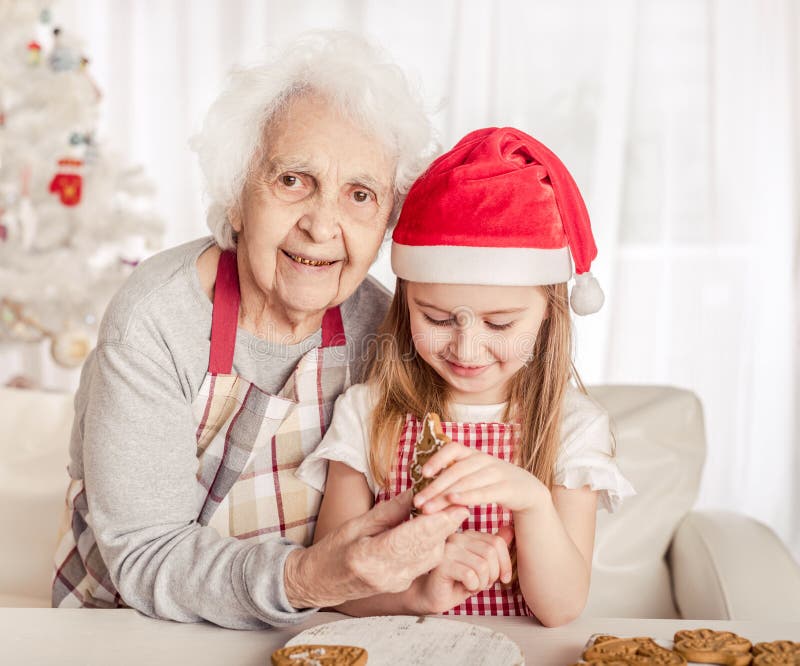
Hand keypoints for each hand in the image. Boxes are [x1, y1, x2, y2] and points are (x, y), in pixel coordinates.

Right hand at [284, 490, 468, 608]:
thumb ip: (389, 511)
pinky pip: (425, 563)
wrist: (320, 581)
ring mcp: (396, 583)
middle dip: (446, 525)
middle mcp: (387, 575)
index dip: (437, 522)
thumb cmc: (333, 549)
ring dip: (442, 534)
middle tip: (459, 502)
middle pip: (427, 549)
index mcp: (370, 557)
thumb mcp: (357, 524)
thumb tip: (415, 493)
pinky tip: (434, 528)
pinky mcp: (402, 585)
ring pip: (431, 557)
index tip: (455, 505)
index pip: (411, 539)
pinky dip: (434, 544)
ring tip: (448, 511)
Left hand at [412, 440, 548, 515]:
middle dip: (434, 486)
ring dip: (445, 495)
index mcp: (473, 454)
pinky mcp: (507, 488)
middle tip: (418, 501)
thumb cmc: (493, 484)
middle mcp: (484, 460)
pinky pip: (484, 492)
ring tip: (429, 508)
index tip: (422, 473)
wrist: (528, 491)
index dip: (437, 458)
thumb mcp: (475, 475)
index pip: (453, 448)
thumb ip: (455, 477)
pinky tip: (454, 501)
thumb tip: (425, 488)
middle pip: (455, 470)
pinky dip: (468, 496)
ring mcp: (496, 473)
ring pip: (466, 482)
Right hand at [413, 527, 513, 613]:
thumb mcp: (483, 566)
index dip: (505, 563)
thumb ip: (494, 549)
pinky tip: (464, 587)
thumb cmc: (458, 582)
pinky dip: (473, 586)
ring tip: (472, 585)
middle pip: (491, 553)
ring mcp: (448, 549)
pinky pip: (470, 575)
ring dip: (482, 583)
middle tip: (483, 583)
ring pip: (482, 565)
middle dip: (493, 575)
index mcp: (468, 535)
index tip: (503, 578)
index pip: (497, 542)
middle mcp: (457, 537)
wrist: (433, 596)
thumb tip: (510, 529)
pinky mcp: (442, 563)